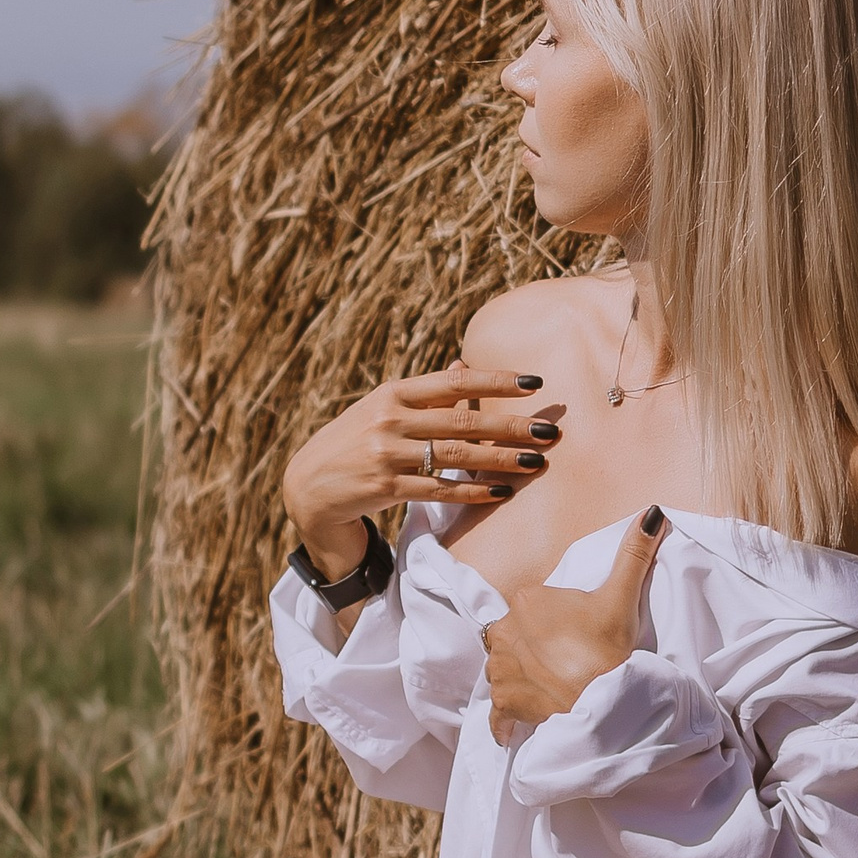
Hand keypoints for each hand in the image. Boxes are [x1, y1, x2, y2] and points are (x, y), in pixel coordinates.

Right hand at [282, 367, 564, 577]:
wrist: (307, 486)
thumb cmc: (354, 442)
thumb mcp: (382, 408)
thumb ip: (425, 394)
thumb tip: (465, 366)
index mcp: (393, 393)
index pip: (454, 382)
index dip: (496, 381)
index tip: (534, 382)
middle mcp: (390, 419)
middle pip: (463, 420)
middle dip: (511, 424)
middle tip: (550, 429)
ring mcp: (387, 454)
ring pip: (457, 455)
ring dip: (501, 459)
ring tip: (537, 461)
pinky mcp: (385, 487)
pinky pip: (440, 488)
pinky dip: (473, 490)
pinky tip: (502, 491)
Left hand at [485, 509, 664, 741]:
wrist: (603, 701)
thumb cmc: (609, 647)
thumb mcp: (621, 597)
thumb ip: (633, 553)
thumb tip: (651, 512)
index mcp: (527, 599)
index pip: (534, 606)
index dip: (554, 621)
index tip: (576, 635)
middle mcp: (504, 630)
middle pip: (516, 635)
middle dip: (534, 648)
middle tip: (566, 662)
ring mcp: (500, 668)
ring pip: (504, 668)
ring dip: (521, 677)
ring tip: (550, 687)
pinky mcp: (503, 702)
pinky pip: (497, 712)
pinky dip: (504, 719)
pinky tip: (512, 727)